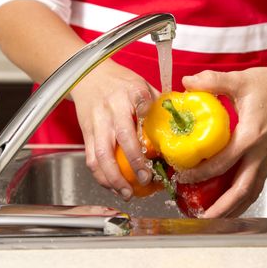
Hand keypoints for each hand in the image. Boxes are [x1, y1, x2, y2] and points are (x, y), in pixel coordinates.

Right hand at [70, 59, 158, 200]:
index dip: (147, 112)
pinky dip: (101, 176)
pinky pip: (91, 158)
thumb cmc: (120, 82)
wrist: (88, 75)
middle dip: (134, 162)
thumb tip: (180, 123)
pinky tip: (113, 187)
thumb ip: (157, 103)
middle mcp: (113, 107)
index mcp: (131, 91)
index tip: (157, 132)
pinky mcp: (86, 132)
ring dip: (114, 177)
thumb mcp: (141, 84)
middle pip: (122, 136)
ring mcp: (98, 122)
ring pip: (101, 154)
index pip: (141, 100)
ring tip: (127, 193)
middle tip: (146, 179)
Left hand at [179, 61, 266, 216]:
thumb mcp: (239, 79)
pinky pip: (256, 183)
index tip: (183, 175)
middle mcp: (261, 151)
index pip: (225, 162)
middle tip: (202, 217)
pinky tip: (229, 202)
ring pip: (252, 191)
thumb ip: (212, 80)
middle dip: (223, 206)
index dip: (202, 172)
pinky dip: (242, 197)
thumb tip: (186, 83)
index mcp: (252, 135)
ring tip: (214, 218)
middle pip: (243, 188)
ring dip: (234, 207)